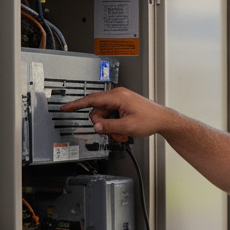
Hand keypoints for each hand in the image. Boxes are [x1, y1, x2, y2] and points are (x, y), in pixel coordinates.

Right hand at [58, 87, 173, 143]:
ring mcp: (121, 100)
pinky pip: (112, 115)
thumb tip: (97, 127)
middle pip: (97, 111)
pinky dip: (115, 124)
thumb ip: (109, 127)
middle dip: (103, 124)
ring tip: (122, 133)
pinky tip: (123, 130)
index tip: (65, 107)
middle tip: (113, 133)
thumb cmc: (151, 120)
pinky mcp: (124, 105)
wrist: (163, 119)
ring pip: (104, 115)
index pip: (91, 100)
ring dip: (110, 126)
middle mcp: (118, 95)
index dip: (76, 104)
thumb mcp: (127, 127)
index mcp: (117, 97)